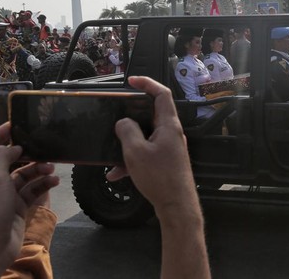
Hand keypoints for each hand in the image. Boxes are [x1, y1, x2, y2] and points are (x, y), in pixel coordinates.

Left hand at [0, 123, 58, 276]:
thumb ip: (2, 157)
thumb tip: (14, 146)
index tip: (16, 125)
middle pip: (7, 161)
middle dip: (25, 153)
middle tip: (43, 146)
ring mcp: (3, 197)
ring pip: (23, 176)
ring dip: (38, 169)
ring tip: (53, 167)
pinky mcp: (16, 209)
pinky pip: (31, 191)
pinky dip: (43, 185)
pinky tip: (55, 181)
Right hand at [107, 77, 198, 216]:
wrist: (177, 206)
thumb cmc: (160, 178)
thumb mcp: (136, 152)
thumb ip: (127, 131)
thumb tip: (124, 123)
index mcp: (169, 125)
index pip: (162, 94)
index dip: (147, 83)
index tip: (132, 81)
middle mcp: (172, 133)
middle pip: (151, 114)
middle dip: (131, 115)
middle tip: (116, 115)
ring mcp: (169, 147)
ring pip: (145, 136)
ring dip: (127, 143)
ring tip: (111, 152)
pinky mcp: (166, 161)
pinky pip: (146, 153)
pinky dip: (131, 160)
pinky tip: (116, 174)